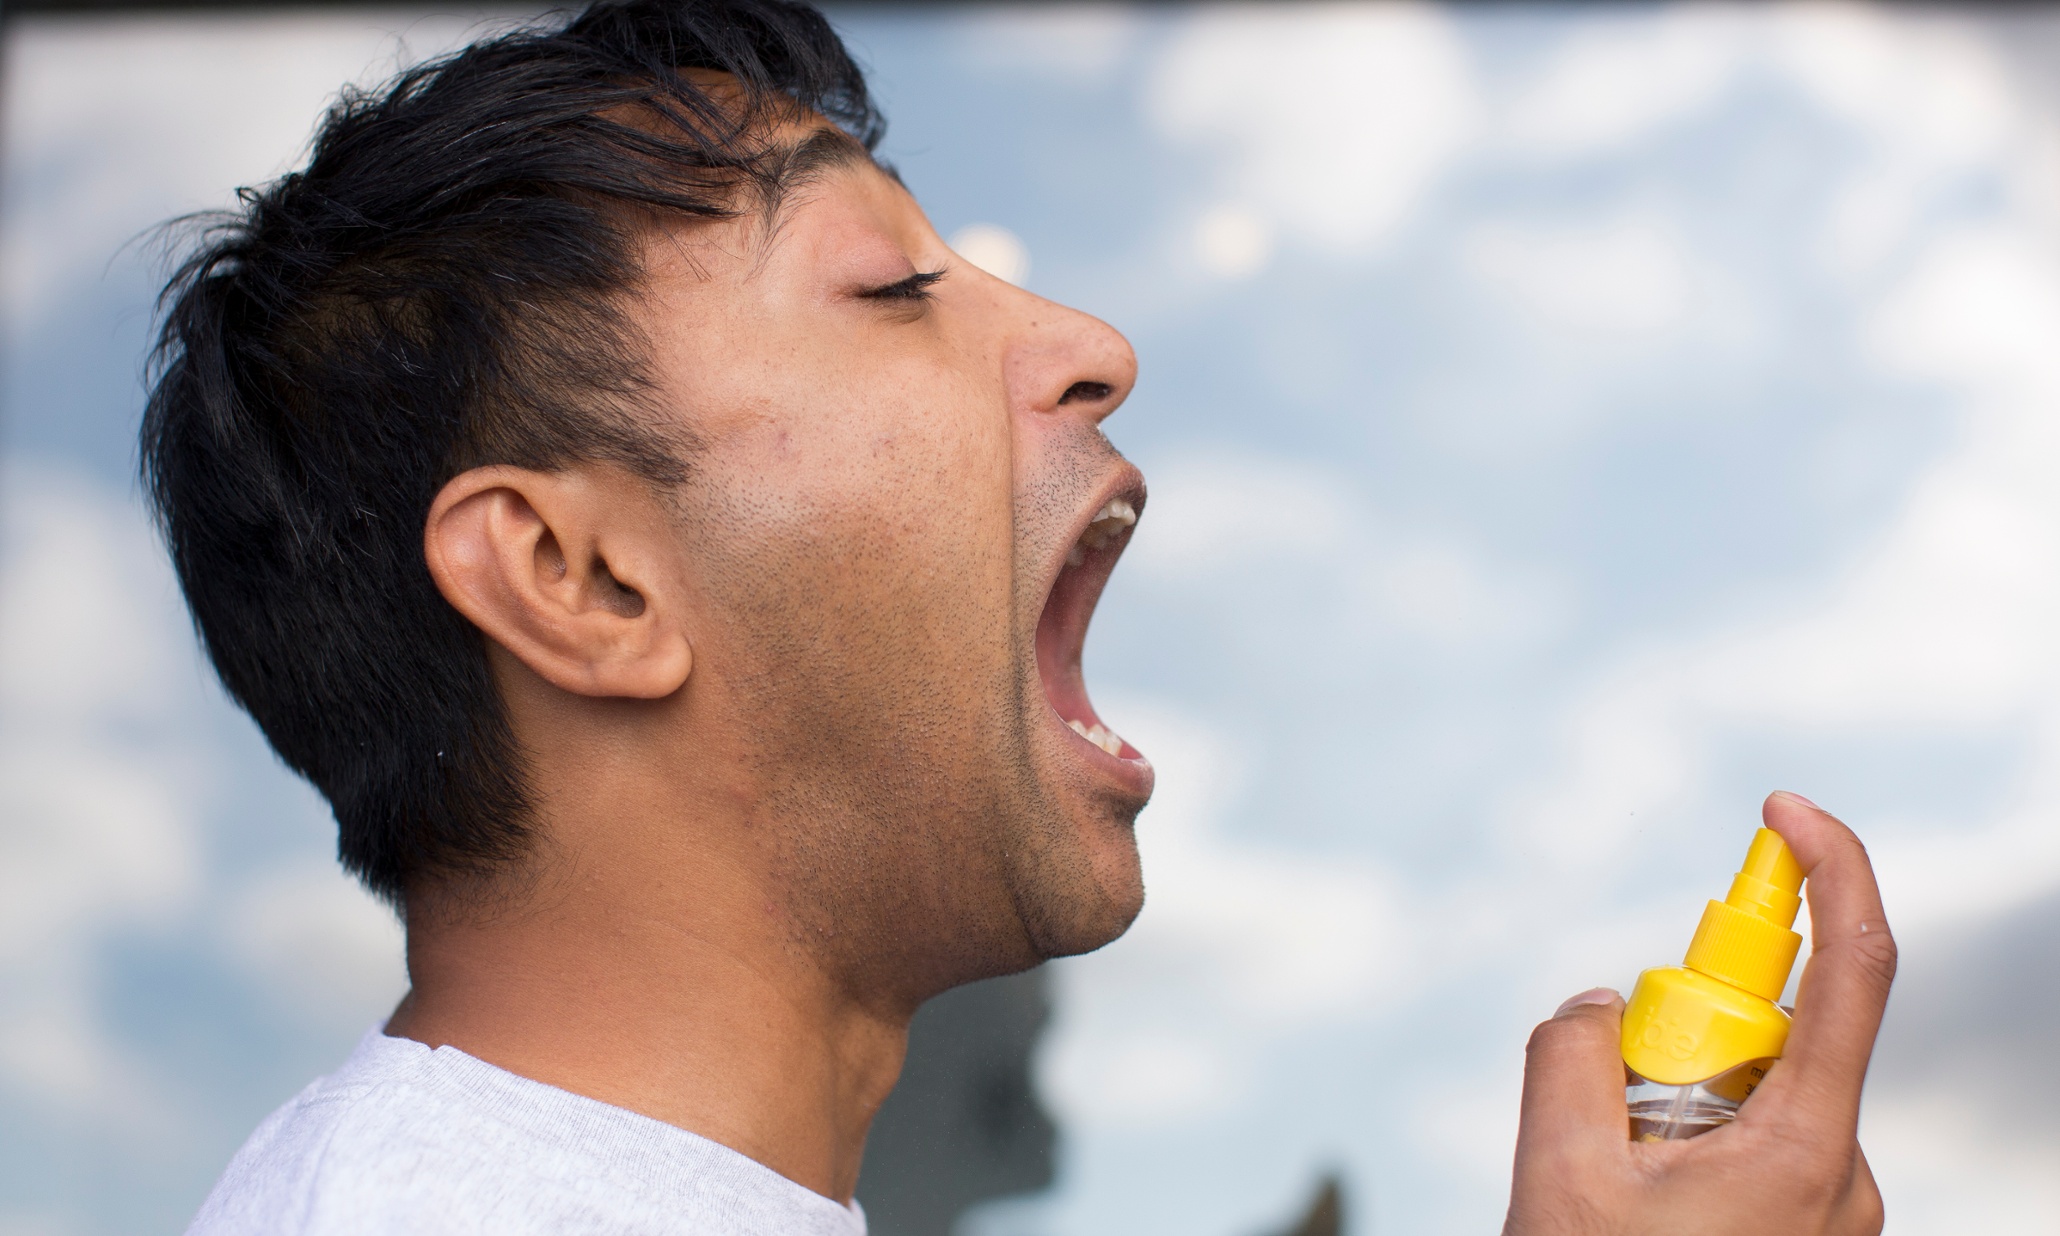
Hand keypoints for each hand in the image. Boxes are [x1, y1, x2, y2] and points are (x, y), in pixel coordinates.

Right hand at [1504, 792, 1895, 1235]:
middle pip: (1769, 1039)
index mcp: (1808, 1152)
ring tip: (1610, 1202)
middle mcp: (1847, 1175)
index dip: (1833, 865)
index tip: (1780, 807)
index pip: (1858, 968)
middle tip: (1601, 1125)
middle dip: (1676, 1044)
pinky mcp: (1811, 1231)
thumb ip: (1570, 1054)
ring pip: (1749, 1098)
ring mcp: (1835, 1209)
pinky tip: (1635, 1212)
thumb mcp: (1555, 1177)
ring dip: (1667, 1109)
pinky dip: (1682, 1146)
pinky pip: (1749, 1144)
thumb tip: (1599, 999)